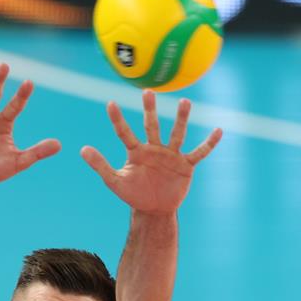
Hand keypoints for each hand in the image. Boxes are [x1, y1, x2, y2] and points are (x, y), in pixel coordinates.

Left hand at [81, 91, 221, 214]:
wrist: (153, 209)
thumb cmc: (133, 194)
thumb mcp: (114, 181)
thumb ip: (100, 165)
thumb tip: (82, 149)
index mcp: (136, 152)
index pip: (124, 133)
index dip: (117, 119)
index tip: (110, 103)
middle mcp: (154, 149)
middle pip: (151, 125)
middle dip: (150, 109)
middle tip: (148, 91)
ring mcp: (171, 155)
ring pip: (176, 133)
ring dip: (181, 118)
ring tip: (185, 101)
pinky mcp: (186, 165)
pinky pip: (199, 152)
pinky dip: (209, 143)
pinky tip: (218, 130)